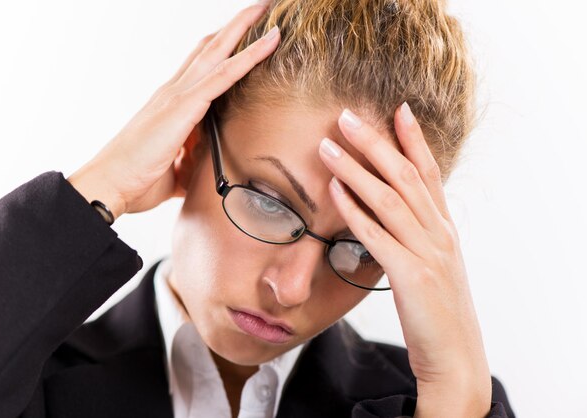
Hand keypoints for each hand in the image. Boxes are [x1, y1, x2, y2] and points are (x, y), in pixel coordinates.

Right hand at [67, 3, 279, 219]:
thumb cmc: (137, 180)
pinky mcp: (183, 107)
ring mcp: (177, 95)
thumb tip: (207, 170)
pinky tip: (270, 41)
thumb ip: (192, 163)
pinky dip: (249, 56)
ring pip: (218, 51)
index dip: (224, 48)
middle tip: (263, 7)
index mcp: (172, 105)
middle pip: (210, 47)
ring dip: (245, 27)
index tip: (248, 34)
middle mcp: (174, 92)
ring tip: (268, 8)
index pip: (202, 66)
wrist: (109, 186)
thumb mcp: (176, 170)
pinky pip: (223, 75)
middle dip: (238, 25)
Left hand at [318, 104, 491, 416]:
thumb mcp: (433, 264)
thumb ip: (416, 235)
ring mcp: (428, 252)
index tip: (397, 109)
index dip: (413, 139)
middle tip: (345, 116)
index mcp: (444, 228)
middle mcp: (439, 233)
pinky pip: (377, 235)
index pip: (429, 173)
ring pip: (389, 198)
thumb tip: (387, 211)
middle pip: (405, 176)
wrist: (455, 356)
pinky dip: (354, 209)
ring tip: (328, 146)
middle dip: (375, 143)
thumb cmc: (438, 311)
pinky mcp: (412, 275)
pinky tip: (334, 191)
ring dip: (356, 169)